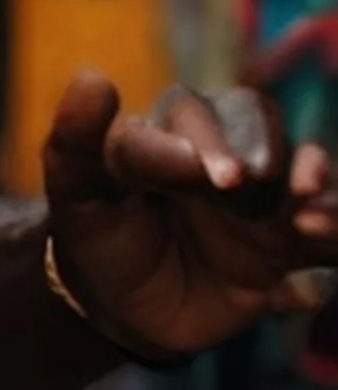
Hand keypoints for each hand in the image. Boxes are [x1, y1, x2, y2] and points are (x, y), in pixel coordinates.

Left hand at [42, 74, 337, 364]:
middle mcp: (228, 154)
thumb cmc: (100, 241)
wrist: (128, 312)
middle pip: (262, 124)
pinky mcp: (296, 243)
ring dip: (315, 186)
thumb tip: (92, 77)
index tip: (206, 176)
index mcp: (174, 133)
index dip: (207, 142)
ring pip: (308, 173)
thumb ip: (77, 144)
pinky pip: (331, 233)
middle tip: (246, 183)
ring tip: (306, 215)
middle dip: (264, 148)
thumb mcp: (78, 199)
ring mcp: (267, 198)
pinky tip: (306, 257)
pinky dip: (332, 232)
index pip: (197, 117)